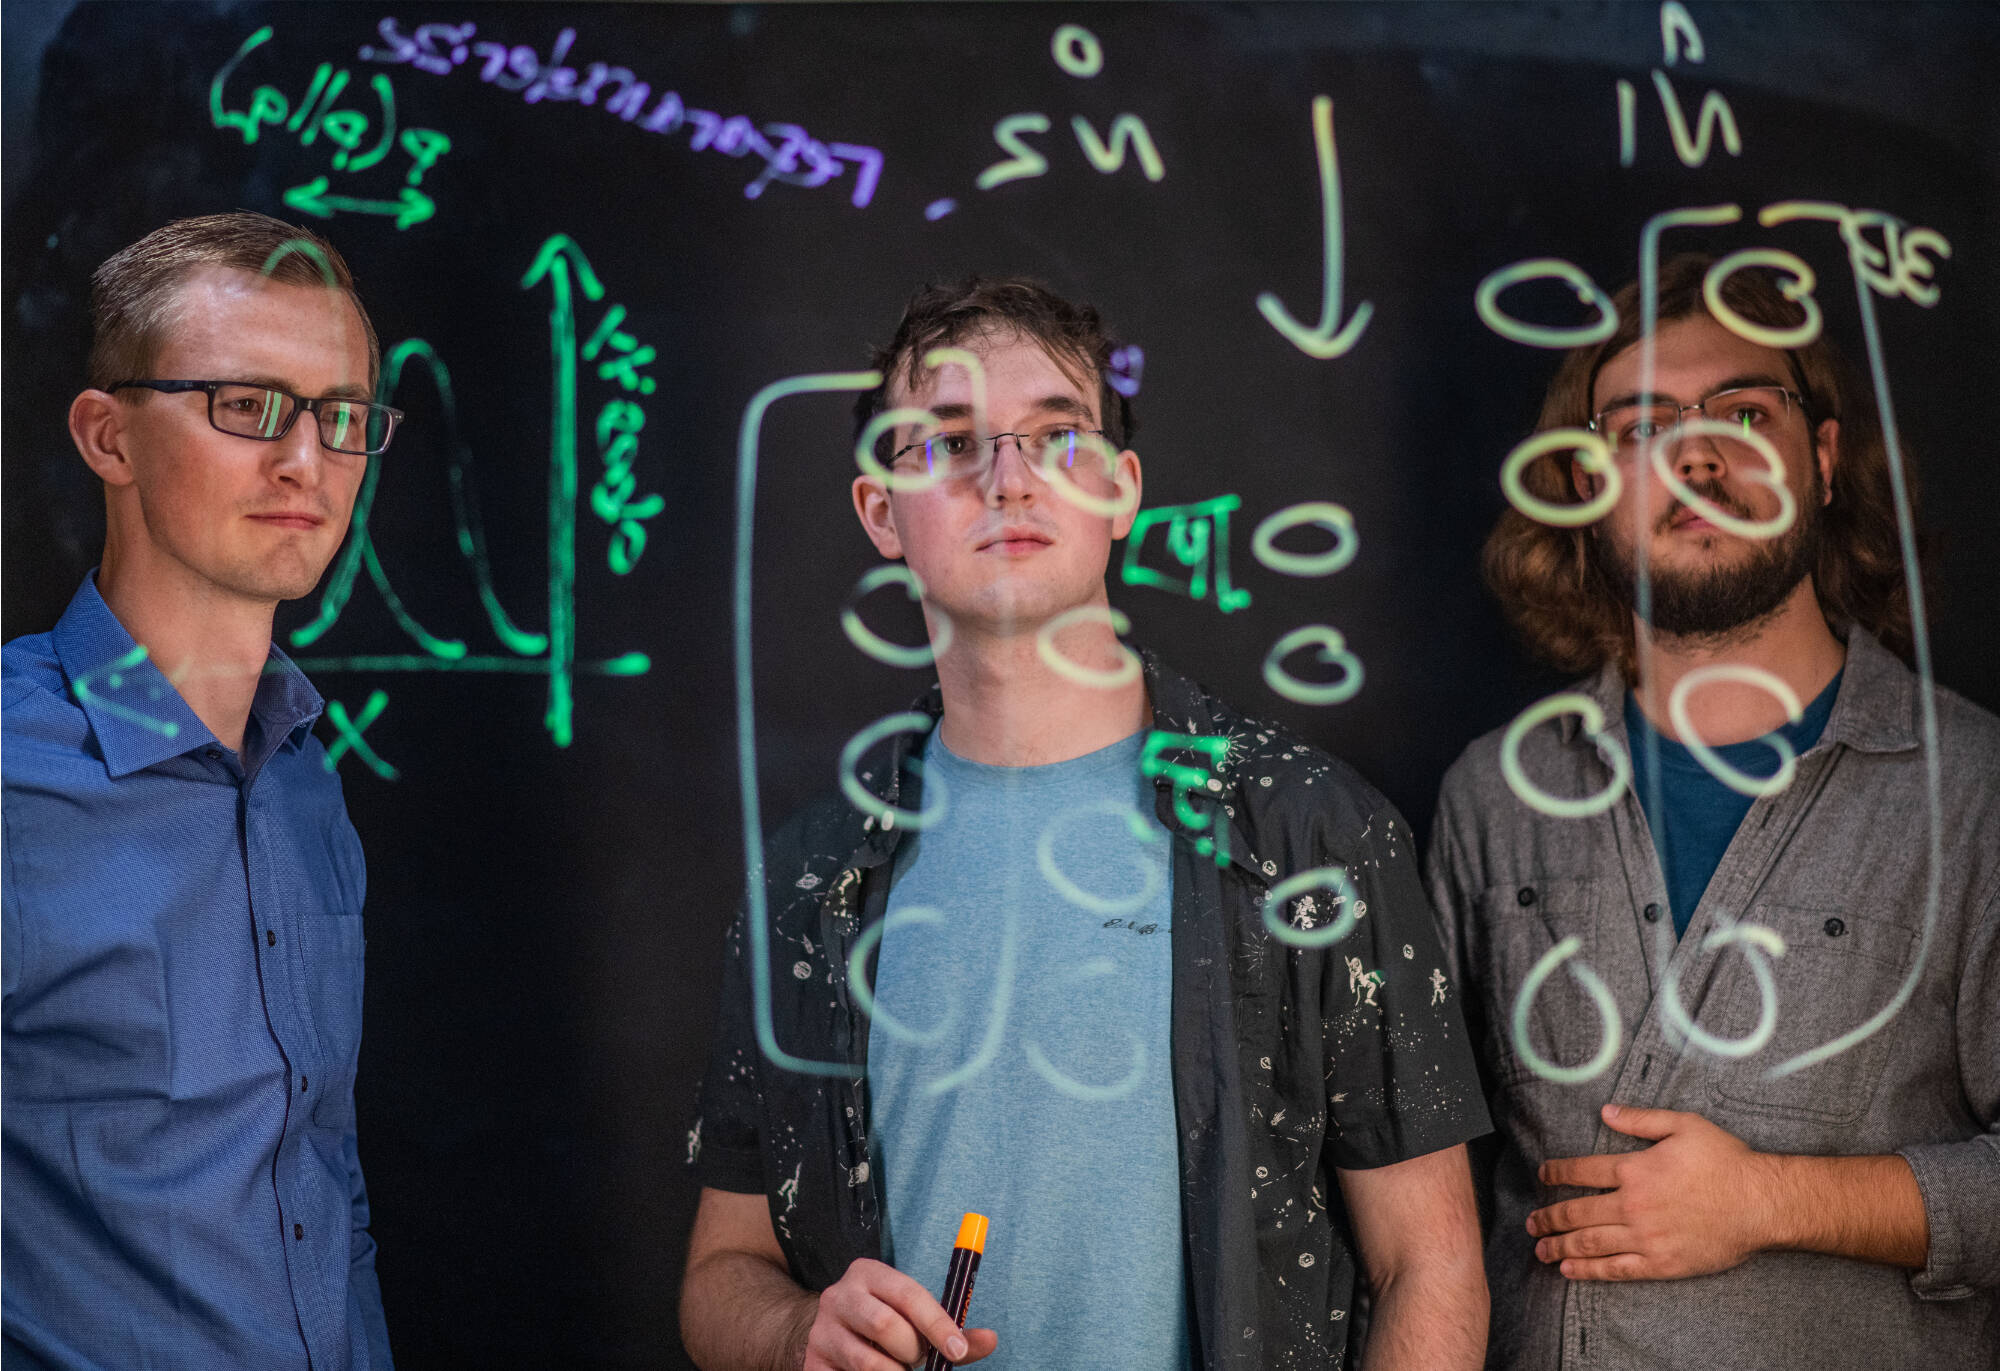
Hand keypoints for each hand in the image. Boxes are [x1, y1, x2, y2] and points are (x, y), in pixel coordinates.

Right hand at [803, 1258, 997, 1370]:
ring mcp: (821, 1330)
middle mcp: (839, 1295)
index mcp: (868, 1273)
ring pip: (867, 1363)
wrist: (828, 1336)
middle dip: (912, 1351)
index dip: (938, 1325)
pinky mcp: (812, 1363)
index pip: (909, 1295)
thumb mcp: (912, 1318)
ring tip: (898, 1370)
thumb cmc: (883, 1326)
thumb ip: (950, 1331)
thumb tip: (990, 1340)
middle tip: (916, 1360)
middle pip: (886, 1326)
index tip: (957, 1351)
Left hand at [1525, 1103, 1777, 1280]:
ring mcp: (1645, 1236)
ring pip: (1591, 1243)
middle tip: (1531, 1222)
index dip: (1557, 1173)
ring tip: (1539, 1249)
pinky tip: (1569, 1270)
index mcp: (1635, 1169)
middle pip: (1578, 1212)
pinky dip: (1589, 1271)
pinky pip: (1617, 1269)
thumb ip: (1640, 1119)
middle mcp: (1633, 1204)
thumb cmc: (1726, 1161)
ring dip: (1560, 1246)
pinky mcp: (1661, 1262)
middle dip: (1549, 1217)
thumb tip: (1604, 1111)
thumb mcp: (1683, 1125)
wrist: (1761, 1203)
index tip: (1542, 1175)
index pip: (1583, 1171)